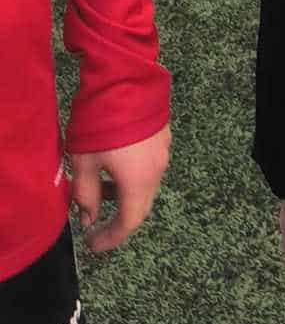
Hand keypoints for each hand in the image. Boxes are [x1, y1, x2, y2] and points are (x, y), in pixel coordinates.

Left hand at [69, 125, 170, 253]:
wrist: (124, 79)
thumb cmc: (101, 122)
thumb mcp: (83, 161)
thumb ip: (85, 193)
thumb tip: (89, 216)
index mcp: (138, 181)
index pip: (128, 222)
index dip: (110, 237)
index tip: (93, 244)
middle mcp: (157, 170)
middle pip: (140, 207)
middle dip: (118, 219)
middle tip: (96, 225)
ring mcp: (163, 152)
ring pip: (146, 186)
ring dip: (125, 195)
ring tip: (101, 189)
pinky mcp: (163, 136)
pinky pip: (150, 168)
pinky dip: (133, 177)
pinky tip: (115, 165)